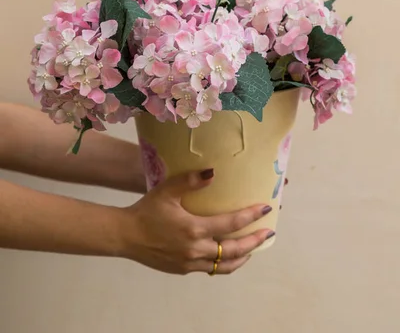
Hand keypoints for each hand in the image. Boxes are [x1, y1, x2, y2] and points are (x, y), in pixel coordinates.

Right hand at [118, 169, 274, 274]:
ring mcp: (190, 263)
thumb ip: (190, 181)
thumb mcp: (167, 190)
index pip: (231, 225)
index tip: (266, 209)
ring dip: (242, 257)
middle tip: (268, 233)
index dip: (251, 216)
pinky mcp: (183, 270)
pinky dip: (223, 264)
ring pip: (224, 266)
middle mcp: (196, 249)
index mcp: (195, 229)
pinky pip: (210, 270)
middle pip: (234, 250)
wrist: (126, 235)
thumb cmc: (147, 210)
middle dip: (254, 242)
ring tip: (252, 249)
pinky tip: (226, 256)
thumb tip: (212, 172)